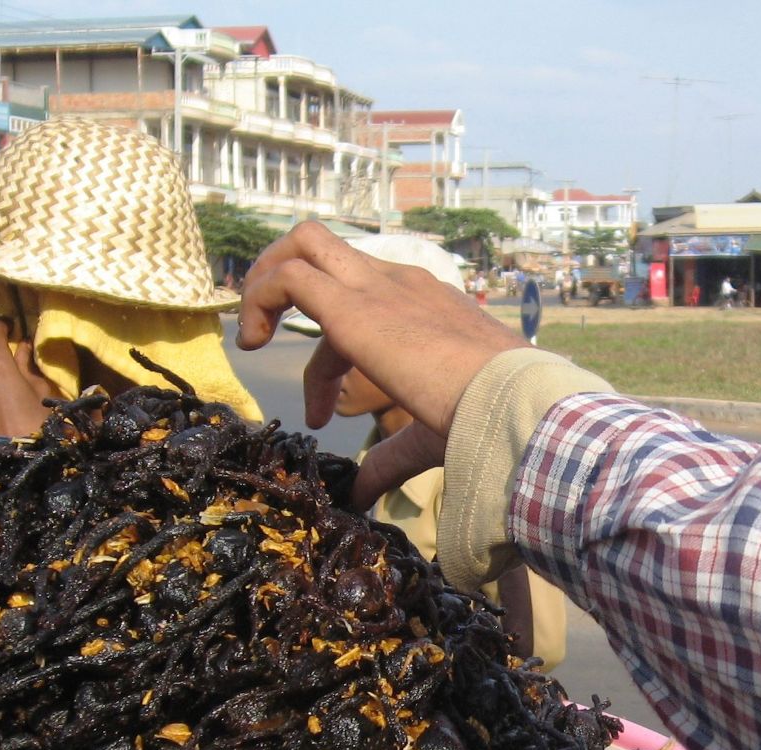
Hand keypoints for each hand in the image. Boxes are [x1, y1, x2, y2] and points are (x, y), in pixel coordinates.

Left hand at [236, 222, 526, 439]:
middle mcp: (400, 285)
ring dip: (265, 281)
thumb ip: (391, 458)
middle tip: (262, 330)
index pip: (364, 308)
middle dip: (284, 277)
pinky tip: (251, 343)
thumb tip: (362, 493)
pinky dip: (259, 301)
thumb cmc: (489, 419)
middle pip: (330, 252)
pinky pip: (287, 277)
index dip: (329, 364)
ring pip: (304, 245)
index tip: (322, 418)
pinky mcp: (352, 306)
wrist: (511, 402)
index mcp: (427, 307)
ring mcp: (377, 288)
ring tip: (248, 334)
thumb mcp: (429, 436)